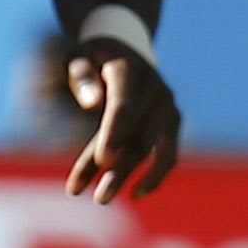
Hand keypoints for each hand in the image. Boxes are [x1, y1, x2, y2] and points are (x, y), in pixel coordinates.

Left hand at [65, 43, 180, 204]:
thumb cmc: (92, 57)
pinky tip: (136, 193)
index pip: (124, 106)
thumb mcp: (76, 56)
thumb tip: (90, 103)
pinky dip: (155, 174)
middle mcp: (155, 89)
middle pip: (139, 135)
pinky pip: (168, 152)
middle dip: (119, 169)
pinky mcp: (172, 121)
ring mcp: (167, 106)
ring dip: (133, 176)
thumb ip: (80, 75)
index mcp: (129, 70)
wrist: (124, 48)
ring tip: (103, 199)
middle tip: (97, 198)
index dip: (114, 134)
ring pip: (155, 149)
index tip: (101, 161)